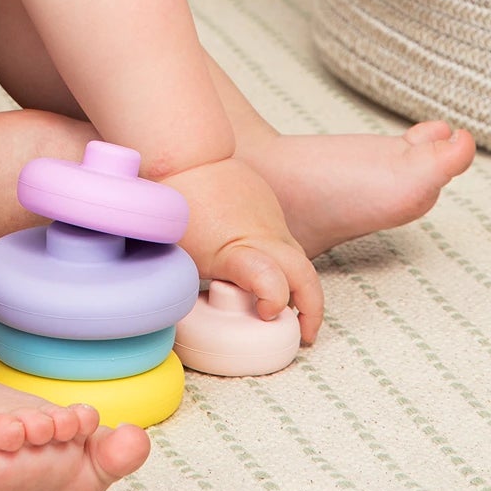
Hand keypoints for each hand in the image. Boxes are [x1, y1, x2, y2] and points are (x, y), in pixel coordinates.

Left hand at [167, 156, 323, 342]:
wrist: (187, 158)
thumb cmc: (178, 210)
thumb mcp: (182, 257)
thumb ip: (198, 287)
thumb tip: (202, 311)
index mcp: (238, 251)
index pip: (269, 279)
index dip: (275, 299)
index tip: (268, 313)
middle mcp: (264, 236)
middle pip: (304, 275)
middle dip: (312, 308)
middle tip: (304, 332)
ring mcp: (272, 220)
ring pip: (298, 257)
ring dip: (300, 284)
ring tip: (291, 310)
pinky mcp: (271, 208)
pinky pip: (284, 238)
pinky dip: (283, 259)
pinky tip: (268, 269)